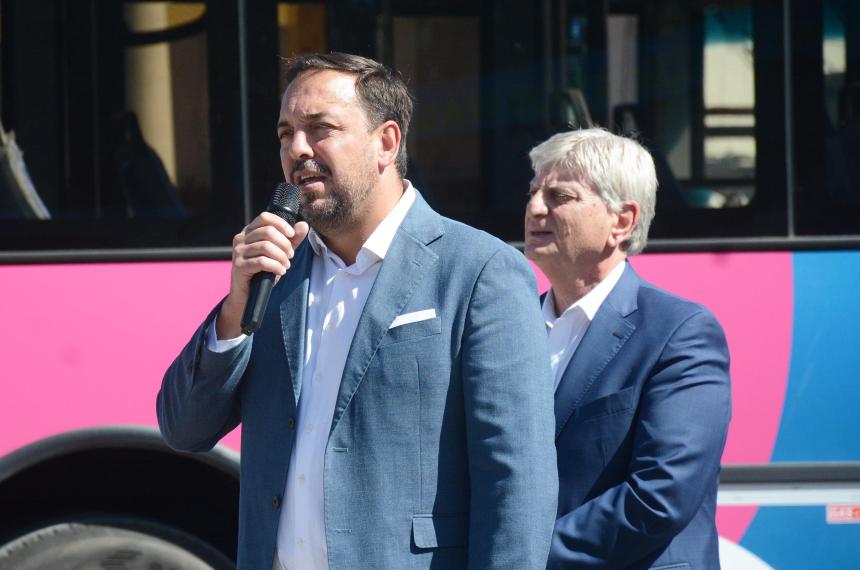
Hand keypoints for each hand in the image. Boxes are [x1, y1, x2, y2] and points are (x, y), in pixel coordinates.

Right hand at [217, 213, 308, 338]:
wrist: (248, 295)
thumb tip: (304, 225)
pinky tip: (281, 271)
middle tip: (291, 256)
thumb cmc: (263, 271)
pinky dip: (275, 266)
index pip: (265, 217)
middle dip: (284, 244)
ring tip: (286, 265)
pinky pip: (261, 261)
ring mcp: (238, 252)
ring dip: (281, 257)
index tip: (292, 235)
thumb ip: (292, 239)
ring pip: (266, 247)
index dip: (281, 224)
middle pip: (268, 232)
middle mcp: (240, 238)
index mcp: (249, 231)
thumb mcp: (280, 252)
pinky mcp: (239, 266)